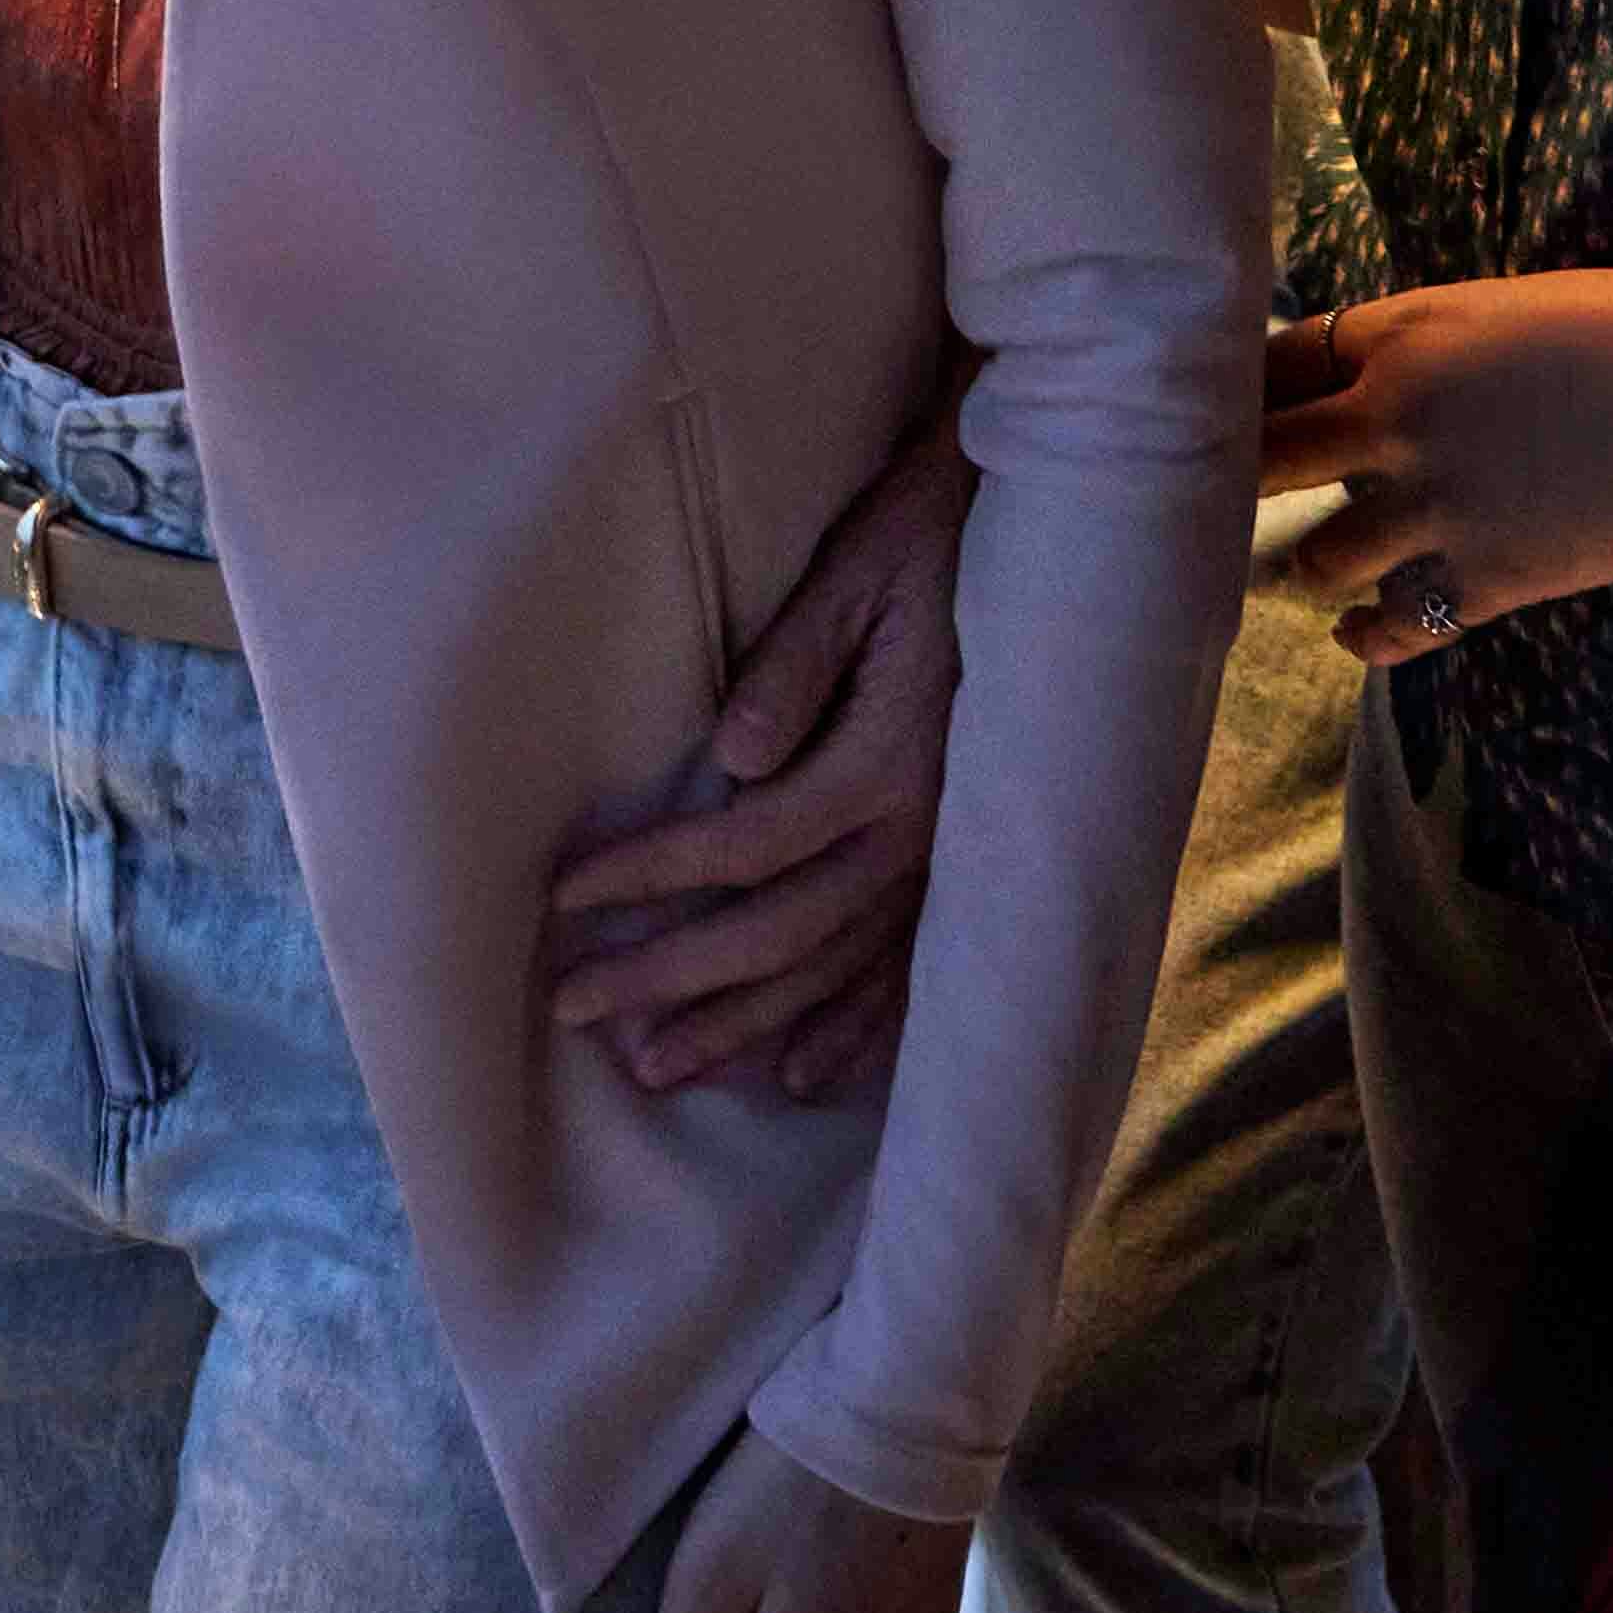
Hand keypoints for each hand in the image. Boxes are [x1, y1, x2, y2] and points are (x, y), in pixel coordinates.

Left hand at [541, 402, 965, 1102]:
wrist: (1047, 535)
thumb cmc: (922, 540)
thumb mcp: (853, 578)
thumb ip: (795, 669)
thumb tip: (732, 757)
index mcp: (889, 763)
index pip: (746, 845)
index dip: (652, 876)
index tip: (565, 896)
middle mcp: (924, 833)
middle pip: (780, 931)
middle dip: (673, 978)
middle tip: (576, 1009)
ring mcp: (952, 860)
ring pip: (837, 968)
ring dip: (745, 1023)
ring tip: (658, 1068)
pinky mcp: (966, 862)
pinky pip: (907, 972)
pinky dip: (854, 1029)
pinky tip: (801, 1077)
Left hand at [1257, 275, 1612, 661]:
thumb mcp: (1509, 311)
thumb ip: (1427, 348)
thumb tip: (1367, 387)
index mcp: (1403, 332)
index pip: (1272, 364)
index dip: (1245, 395)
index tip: (1221, 415)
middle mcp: (1397, 416)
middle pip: (1262, 456)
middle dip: (1236, 478)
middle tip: (1209, 501)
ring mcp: (1439, 504)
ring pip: (1315, 555)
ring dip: (1313, 561)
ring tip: (1312, 564)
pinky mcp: (1489, 578)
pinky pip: (1387, 625)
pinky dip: (1364, 631)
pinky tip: (1357, 626)